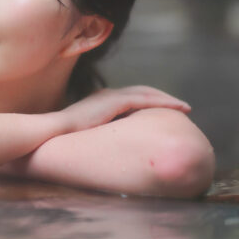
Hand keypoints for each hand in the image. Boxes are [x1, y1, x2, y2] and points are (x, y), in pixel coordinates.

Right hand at [59, 86, 190, 133]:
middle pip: (143, 90)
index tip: (162, 109)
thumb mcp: (88, 133)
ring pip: (147, 93)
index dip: (149, 100)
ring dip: (167, 99)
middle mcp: (107, 93)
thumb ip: (101, 134)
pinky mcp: (116, 102)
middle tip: (180, 106)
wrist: (54, 131)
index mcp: (101, 100)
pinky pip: (146, 100)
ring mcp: (111, 96)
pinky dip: (163, 102)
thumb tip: (113, 148)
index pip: (131, 96)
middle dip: (162, 97)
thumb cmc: (66, 138)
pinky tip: (177, 108)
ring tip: (183, 107)